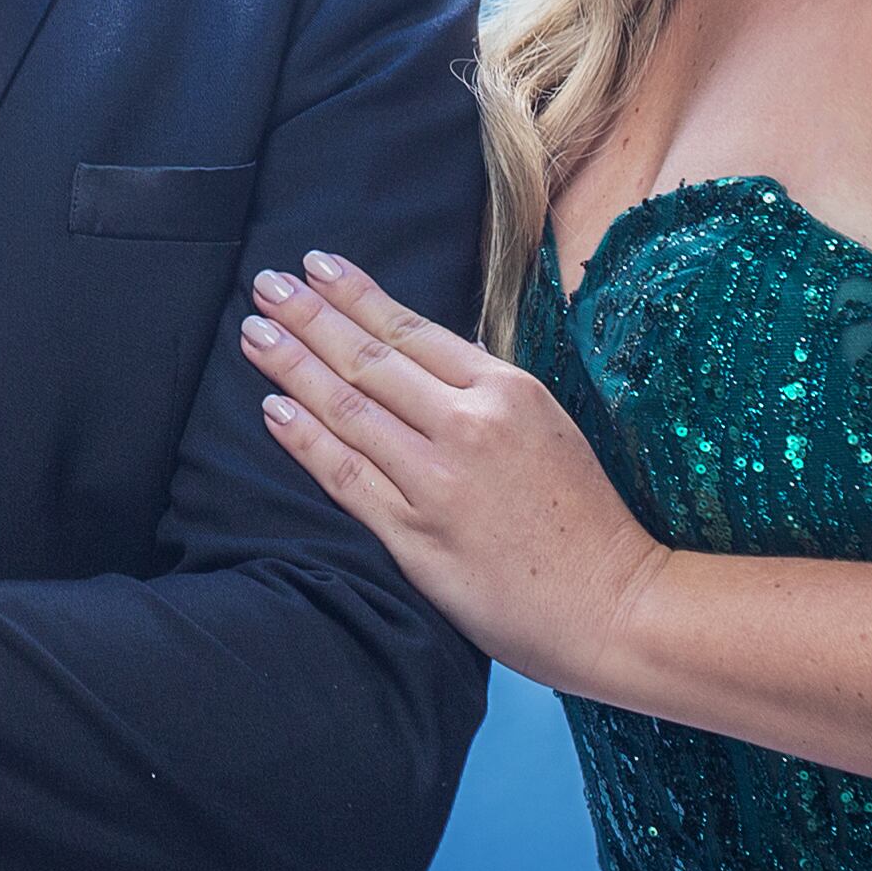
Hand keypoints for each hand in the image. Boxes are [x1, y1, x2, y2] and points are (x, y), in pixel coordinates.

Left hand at [239, 253, 663, 694]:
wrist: (617, 605)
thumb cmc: (588, 520)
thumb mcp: (550, 429)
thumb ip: (486, 394)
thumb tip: (422, 358)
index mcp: (508, 392)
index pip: (412, 329)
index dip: (356, 294)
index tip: (315, 265)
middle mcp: (469, 426)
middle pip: (370, 359)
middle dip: (309, 316)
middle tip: (265, 282)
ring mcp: (438, 482)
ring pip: (348, 409)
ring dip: (293, 366)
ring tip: (254, 332)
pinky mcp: (416, 537)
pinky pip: (347, 477)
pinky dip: (305, 440)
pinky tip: (272, 410)